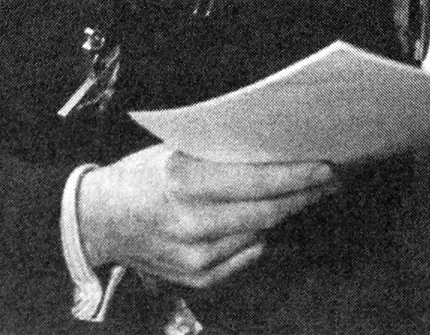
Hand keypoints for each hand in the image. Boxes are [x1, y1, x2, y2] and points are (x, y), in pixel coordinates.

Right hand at [77, 144, 335, 288]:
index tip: (325, 166)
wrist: (100, 220)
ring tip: (307, 194)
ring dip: (287, 212)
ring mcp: (195, 255)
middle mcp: (191, 221)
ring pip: (259, 233)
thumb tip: (270, 152)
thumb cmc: (140, 175)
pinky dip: (260, 234)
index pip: (255, 181)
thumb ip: (217, 156)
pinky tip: (271, 218)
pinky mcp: (197, 277)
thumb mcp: (173, 152)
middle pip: (265, 211)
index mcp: (183, 180)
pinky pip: (245, 254)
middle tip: (328, 179)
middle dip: (302, 194)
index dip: (295, 175)